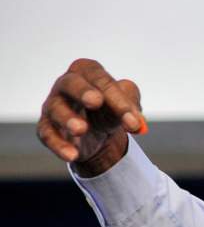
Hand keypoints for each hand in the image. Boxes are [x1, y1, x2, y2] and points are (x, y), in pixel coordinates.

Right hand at [37, 58, 145, 175]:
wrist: (98, 134)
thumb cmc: (110, 109)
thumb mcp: (126, 102)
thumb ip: (132, 103)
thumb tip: (135, 119)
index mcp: (87, 71)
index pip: (100, 78)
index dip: (117, 98)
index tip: (134, 122)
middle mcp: (66, 84)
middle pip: (70, 83)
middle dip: (83, 91)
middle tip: (96, 101)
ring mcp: (53, 105)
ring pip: (56, 108)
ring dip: (68, 119)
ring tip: (81, 129)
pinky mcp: (46, 127)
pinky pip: (48, 134)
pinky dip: (59, 145)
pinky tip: (72, 155)